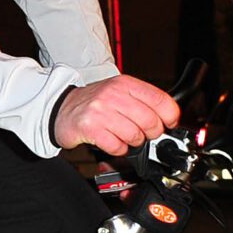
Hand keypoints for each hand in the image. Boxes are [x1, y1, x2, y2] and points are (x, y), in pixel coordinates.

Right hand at [53, 74, 177, 153]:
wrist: (61, 108)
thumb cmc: (94, 103)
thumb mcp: (119, 92)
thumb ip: (142, 101)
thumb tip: (169, 118)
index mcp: (125, 84)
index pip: (161, 100)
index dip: (170, 117)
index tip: (169, 123)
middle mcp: (113, 94)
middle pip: (150, 121)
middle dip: (151, 133)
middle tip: (144, 134)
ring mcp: (101, 111)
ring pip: (135, 135)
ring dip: (133, 142)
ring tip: (124, 137)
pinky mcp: (90, 127)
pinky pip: (117, 146)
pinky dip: (119, 149)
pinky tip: (113, 142)